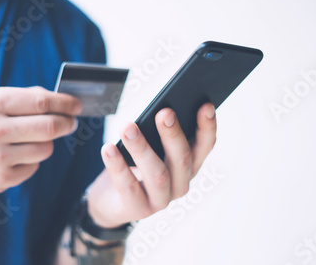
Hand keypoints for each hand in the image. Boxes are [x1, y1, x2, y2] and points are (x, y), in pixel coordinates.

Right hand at [0, 86, 81, 193]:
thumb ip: (23, 99)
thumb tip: (59, 99)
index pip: (43, 102)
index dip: (66, 103)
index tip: (77, 105)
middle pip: (51, 127)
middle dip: (67, 123)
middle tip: (71, 122)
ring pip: (46, 149)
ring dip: (48, 142)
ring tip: (35, 138)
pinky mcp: (0, 180)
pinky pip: (33, 167)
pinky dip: (32, 160)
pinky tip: (17, 154)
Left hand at [87, 103, 216, 227]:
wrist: (110, 200)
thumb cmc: (134, 164)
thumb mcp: (149, 146)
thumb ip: (157, 132)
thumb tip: (159, 110)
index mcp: (189, 165)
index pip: (205, 146)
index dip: (207, 127)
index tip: (206, 105)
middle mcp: (180, 183)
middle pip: (182, 159)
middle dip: (173, 134)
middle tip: (164, 113)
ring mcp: (161, 200)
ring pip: (157, 174)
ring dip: (142, 148)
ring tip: (127, 127)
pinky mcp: (138, 210)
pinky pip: (128, 187)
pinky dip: (118, 166)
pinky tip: (108, 149)